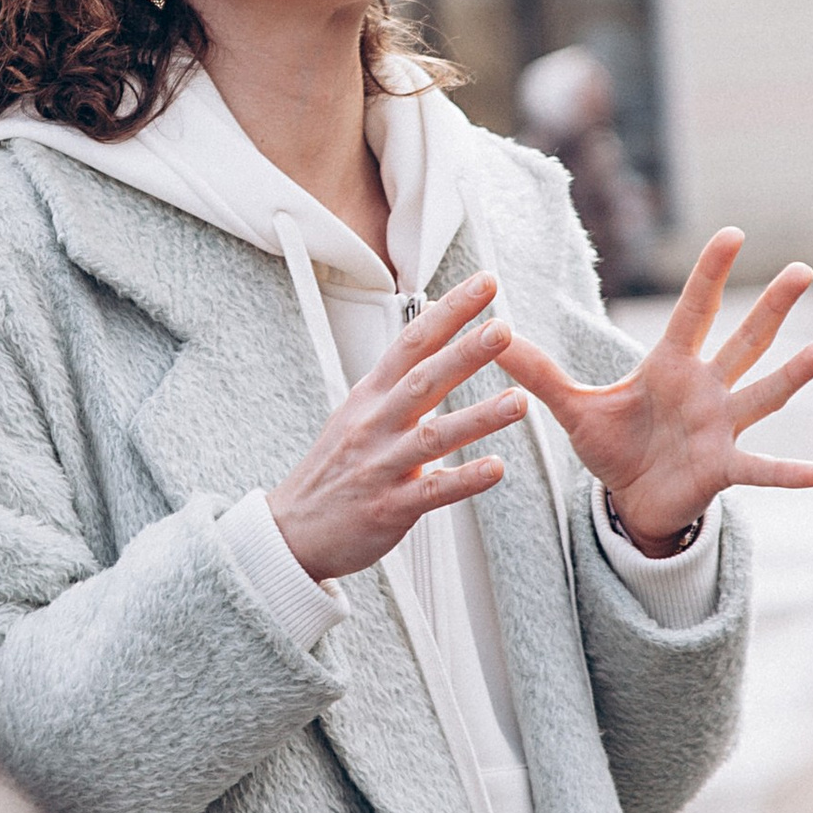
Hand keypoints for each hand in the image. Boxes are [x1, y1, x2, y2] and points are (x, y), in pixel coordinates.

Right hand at [267, 272, 525, 584]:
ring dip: (478, 417)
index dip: (450, 312)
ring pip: (433, 436)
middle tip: (502, 329)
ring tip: (518, 401)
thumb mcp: (358, 410)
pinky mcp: (389, 506)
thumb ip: (397, 377)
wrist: (294, 528)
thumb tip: (430, 333)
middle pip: (423, 380)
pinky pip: (432, 491)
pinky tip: (496, 468)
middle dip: (465, 353)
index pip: (412, 342)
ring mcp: (381, 465)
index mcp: (371, 395)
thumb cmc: (334, 468)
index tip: (483, 285)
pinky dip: (465, 479)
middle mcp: (375, 424)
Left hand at [496, 229, 812, 553]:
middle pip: (743, 341)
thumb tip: (495, 335)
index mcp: (670, 366)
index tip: (732, 233)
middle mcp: (705, 388)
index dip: (709, 274)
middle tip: (801, 270)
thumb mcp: (574, 407)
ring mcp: (721, 427)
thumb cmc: (615, 447)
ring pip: (762, 394)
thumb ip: (538, 371)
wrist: (632, 502)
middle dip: (770, 307)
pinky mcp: (724, 468)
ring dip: (792, 375)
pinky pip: (759, 468)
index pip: (692, 311)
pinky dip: (787, 472)